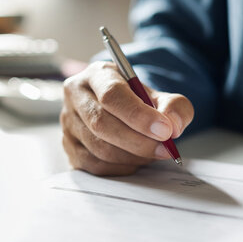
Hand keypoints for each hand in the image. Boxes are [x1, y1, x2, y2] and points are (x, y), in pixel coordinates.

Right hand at [60, 61, 193, 175]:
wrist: (120, 111)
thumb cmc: (138, 102)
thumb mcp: (159, 96)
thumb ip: (174, 106)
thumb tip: (173, 126)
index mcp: (96, 74)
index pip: (112, 95)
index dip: (139, 116)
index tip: (165, 130)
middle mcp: (75, 96)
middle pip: (101, 123)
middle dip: (138, 141)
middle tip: (165, 149)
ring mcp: (68, 123)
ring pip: (99, 148)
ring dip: (132, 156)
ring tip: (152, 153)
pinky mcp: (69, 147)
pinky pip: (95, 165)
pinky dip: (121, 167)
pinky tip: (136, 160)